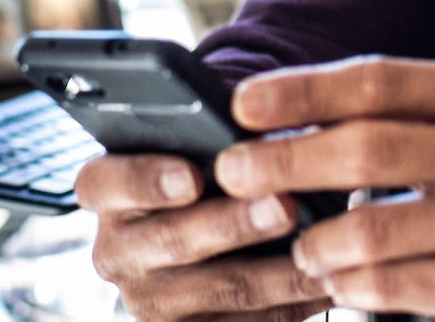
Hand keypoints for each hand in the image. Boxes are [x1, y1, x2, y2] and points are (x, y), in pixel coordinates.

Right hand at [71, 152, 334, 321]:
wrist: (213, 226)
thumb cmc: (208, 166)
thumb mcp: (195, 141)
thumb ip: (215, 137)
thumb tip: (265, 134)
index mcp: (106, 190)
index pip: (102, 182)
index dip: (144, 179)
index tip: (191, 176)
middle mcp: (116, 251)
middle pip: (171, 240)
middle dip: (234, 224)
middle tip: (285, 205)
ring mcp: (151, 301)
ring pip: (221, 289)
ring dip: (279, 271)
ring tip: (324, 246)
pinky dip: (296, 301)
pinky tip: (331, 278)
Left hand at [215, 56, 434, 321]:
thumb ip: (417, 111)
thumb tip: (295, 114)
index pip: (380, 81)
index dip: (301, 90)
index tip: (241, 104)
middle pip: (363, 150)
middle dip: (283, 160)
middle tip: (232, 172)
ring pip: (365, 229)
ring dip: (313, 239)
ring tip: (300, 242)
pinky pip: (385, 286)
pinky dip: (347, 284)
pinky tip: (339, 279)